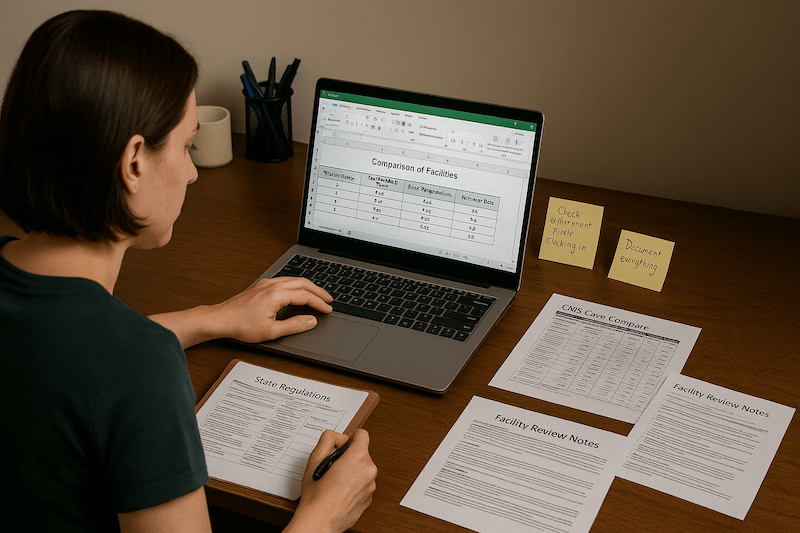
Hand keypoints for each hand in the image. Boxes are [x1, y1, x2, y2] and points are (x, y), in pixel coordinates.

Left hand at [213, 277, 332, 342]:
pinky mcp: (262, 286)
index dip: (319, 303)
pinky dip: (297, 285)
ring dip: (308, 286)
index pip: (305, 296)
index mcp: (276, 295)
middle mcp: (272, 285)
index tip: (328, 309)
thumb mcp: (271, 331)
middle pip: (303, 283)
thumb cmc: (241, 325)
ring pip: (294, 280)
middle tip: (329, 299)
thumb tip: (311, 321)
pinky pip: (285, 280)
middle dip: (318, 291)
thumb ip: (294, 325)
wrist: (221, 319)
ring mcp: (266, 283)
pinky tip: (298, 291)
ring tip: (318, 294)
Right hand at [286, 429, 376, 532]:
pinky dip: (354, 485)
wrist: (320, 522)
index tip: (342, 446)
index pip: (362, 434)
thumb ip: (327, 440)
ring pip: (363, 469)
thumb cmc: (317, 497)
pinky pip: (363, 484)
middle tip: (332, 467)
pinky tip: (340, 492)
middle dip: (348, 457)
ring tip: (334, 482)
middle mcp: (369, 471)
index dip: (349, 439)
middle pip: (362, 453)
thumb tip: (335, 436)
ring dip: (352, 472)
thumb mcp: (314, 460)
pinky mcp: (369, 498)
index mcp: (358, 458)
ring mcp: (371, 486)